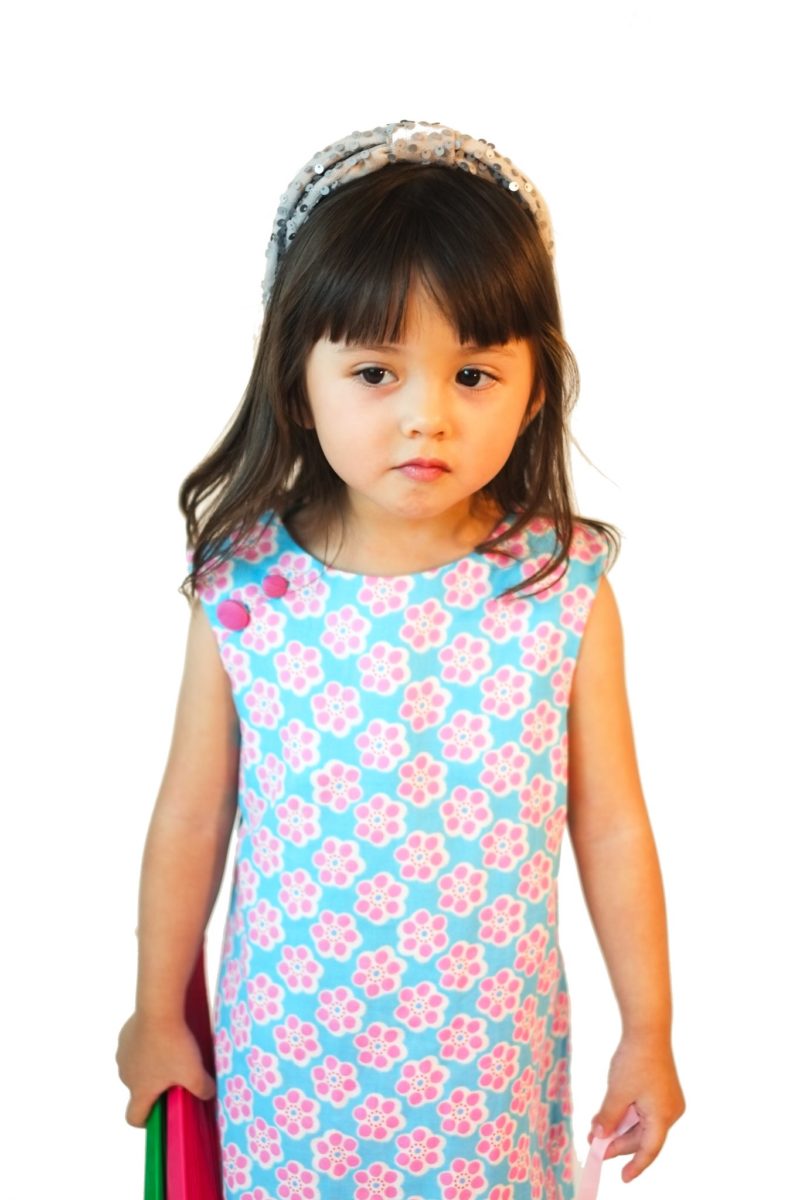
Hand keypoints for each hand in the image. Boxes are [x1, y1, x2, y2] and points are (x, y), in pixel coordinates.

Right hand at [116, 1011, 215, 1126]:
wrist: (159, 1008)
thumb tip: (208, 1094)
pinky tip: (163, 1033)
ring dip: (150, 1063)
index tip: (160, 1112)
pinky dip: (146, 1044)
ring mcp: (123, 1054)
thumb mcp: (195, 1073)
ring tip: (172, 1050)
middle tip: (177, 1074)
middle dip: (155, 1085)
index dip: (146, 1120)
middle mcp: (126, 1075)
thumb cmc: (175, 1045)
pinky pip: (135, 1045)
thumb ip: (203, 1089)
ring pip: (136, 1066)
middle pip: (137, 1089)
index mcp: (139, 1090)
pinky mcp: (125, 1034)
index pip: (133, 1118)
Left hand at [589, 1033, 684, 1182]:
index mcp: (663, 1116)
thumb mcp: (617, 1093)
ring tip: (597, 1131)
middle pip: (644, 1136)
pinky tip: (610, 1116)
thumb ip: (608, 1118)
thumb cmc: (635, 1060)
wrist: (648, 1030)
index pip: (649, 1150)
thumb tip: (598, 1137)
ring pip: (643, 1123)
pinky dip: (628, 1115)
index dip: (635, 1165)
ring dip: (621, 1128)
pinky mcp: (663, 1090)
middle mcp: (671, 1111)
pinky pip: (645, 1111)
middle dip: (619, 1142)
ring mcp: (668, 1100)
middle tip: (595, 1146)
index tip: (622, 1177)